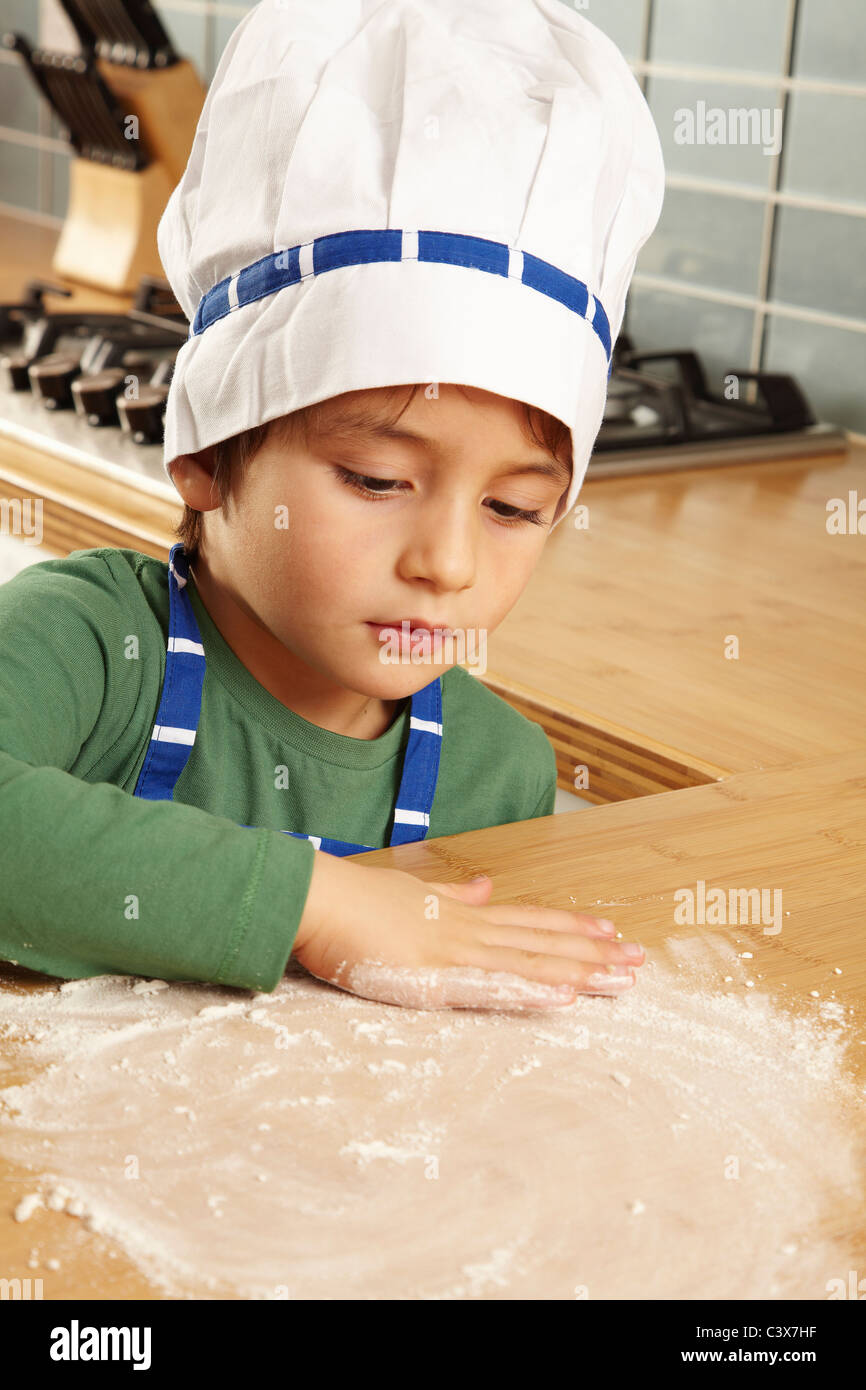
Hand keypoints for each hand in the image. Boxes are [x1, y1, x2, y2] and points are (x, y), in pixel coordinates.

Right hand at [292, 854, 643, 1010]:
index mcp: (461, 916)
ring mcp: (455, 953)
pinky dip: (532, 991)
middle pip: (543, 942)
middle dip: (594, 954)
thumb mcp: (412, 894)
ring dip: (581, 972)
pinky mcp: (435, 978)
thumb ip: (452, 898)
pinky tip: (565, 997)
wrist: (316, 898)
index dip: (571, 928)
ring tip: (623, 980)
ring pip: (531, 963)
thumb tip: (486, 888)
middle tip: (640, 962)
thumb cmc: (354, 900)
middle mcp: (468, 932)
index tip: (610, 931)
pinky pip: (493, 988)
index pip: (528, 922)